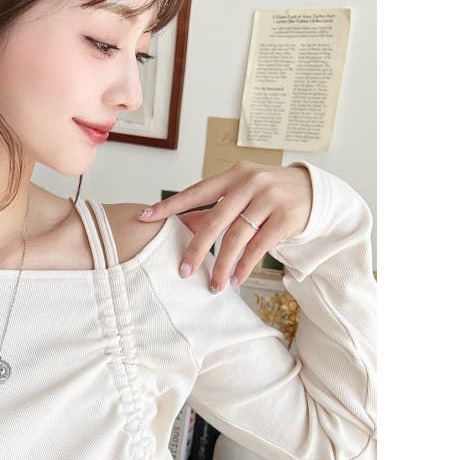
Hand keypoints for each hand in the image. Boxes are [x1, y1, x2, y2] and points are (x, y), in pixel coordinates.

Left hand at [137, 161, 313, 292]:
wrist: (314, 193)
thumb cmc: (267, 197)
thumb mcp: (241, 195)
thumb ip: (213, 209)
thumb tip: (178, 225)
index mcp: (233, 175)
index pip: (195, 192)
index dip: (170, 206)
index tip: (146, 217)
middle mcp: (250, 183)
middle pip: (215, 221)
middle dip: (196, 249)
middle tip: (183, 272)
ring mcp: (269, 198)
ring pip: (237, 237)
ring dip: (222, 265)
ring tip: (214, 284)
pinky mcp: (286, 217)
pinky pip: (259, 247)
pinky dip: (245, 266)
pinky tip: (236, 278)